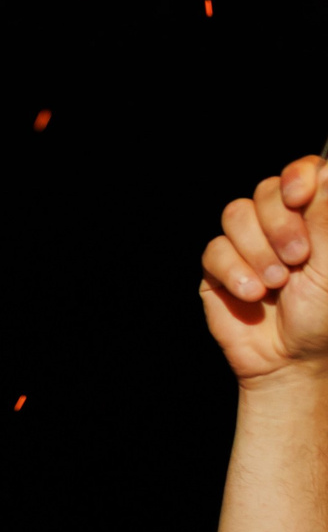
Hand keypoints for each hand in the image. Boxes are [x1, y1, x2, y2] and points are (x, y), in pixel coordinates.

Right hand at [202, 156, 327, 383]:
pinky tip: (252, 294)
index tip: (300, 196)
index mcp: (315, 215)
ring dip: (257, 251)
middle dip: (279, 224)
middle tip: (298, 257)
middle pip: (265, 190)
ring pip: (236, 215)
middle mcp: (280, 223)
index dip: (297, 175)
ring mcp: (247, 243)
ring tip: (276, 284)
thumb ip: (326, 216)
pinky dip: (234, 272)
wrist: (290, 359)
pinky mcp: (219, 268)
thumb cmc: (323, 314)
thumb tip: (322, 172)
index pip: (303, 172)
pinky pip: (215, 251)